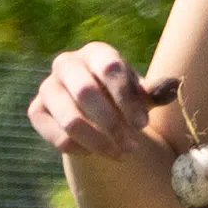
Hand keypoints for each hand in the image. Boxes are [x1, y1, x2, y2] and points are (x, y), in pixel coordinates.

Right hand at [24, 46, 176, 182]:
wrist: (96, 116)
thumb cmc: (124, 101)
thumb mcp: (142, 96)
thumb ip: (155, 92)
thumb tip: (171, 87)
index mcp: (96, 53)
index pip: (110, 69)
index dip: (127, 98)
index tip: (144, 125)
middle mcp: (66, 64)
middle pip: (86, 92)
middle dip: (112, 124)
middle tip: (133, 147)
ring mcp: (47, 87)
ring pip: (71, 120)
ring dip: (100, 142)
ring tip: (121, 154)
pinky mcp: (36, 111)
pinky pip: (60, 137)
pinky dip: (83, 150)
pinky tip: (98, 151)